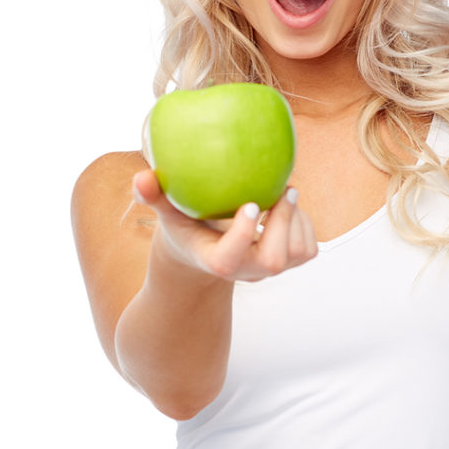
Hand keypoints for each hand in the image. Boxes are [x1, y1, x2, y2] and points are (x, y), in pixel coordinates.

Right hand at [132, 169, 316, 281]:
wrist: (206, 254)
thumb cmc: (185, 227)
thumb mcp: (167, 214)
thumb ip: (153, 196)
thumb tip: (140, 177)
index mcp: (214, 260)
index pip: (228, 259)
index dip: (242, 235)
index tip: (250, 204)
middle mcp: (244, 271)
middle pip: (273, 260)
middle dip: (282, 224)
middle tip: (283, 190)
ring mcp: (267, 269)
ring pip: (296, 253)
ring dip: (297, 221)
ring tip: (284, 193)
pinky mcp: (287, 263)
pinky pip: (308, 248)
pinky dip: (304, 224)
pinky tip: (287, 204)